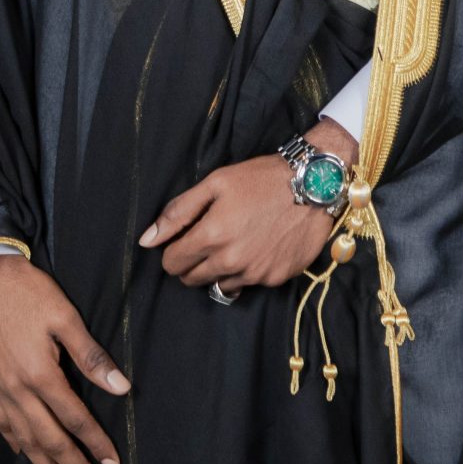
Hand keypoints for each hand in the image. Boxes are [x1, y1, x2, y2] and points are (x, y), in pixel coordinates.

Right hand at [0, 254, 129, 463]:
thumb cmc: (29, 293)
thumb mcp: (66, 318)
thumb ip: (91, 356)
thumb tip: (121, 388)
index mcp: (40, 374)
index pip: (74, 418)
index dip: (95, 443)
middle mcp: (16, 390)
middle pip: (49, 439)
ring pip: (23, 439)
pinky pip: (2, 424)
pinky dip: (16, 444)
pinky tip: (25, 456)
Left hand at [141, 118, 357, 289]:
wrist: (315, 185)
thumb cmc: (262, 179)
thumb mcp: (216, 183)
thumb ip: (178, 212)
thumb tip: (147, 240)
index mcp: (211, 236)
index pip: (172, 263)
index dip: (174, 251)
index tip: (186, 239)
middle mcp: (231, 261)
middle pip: (192, 280)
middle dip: (193, 263)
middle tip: (210, 240)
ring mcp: (255, 273)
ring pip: (220, 285)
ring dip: (220, 270)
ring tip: (236, 243)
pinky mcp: (275, 279)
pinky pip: (250, 284)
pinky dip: (248, 271)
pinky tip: (259, 247)